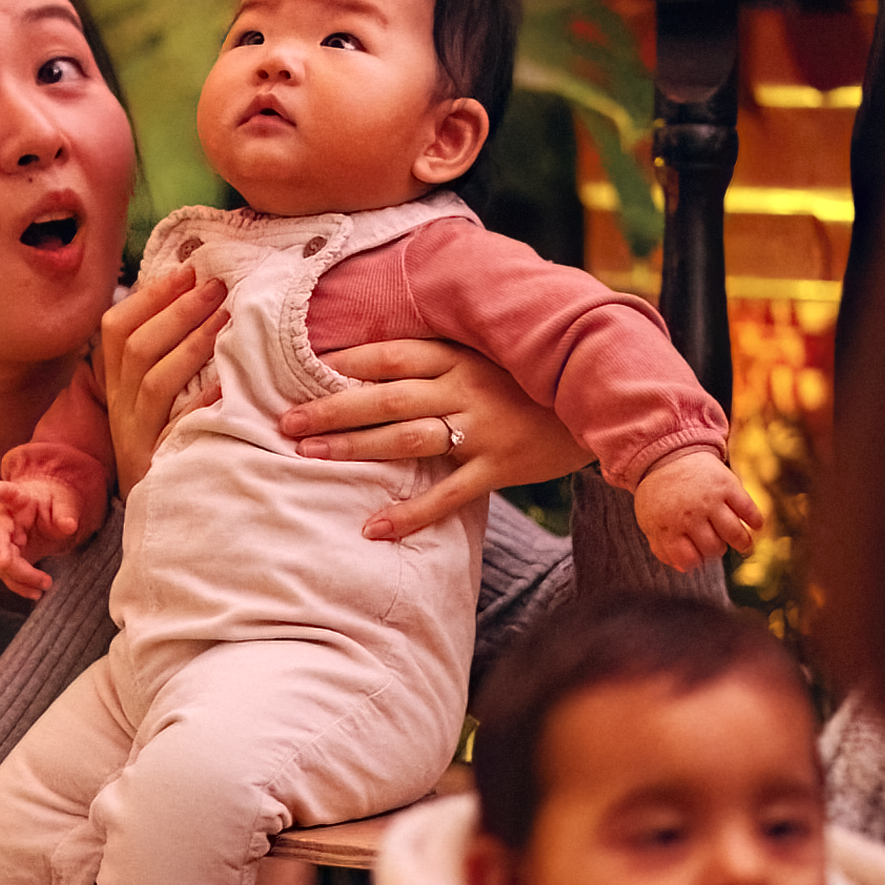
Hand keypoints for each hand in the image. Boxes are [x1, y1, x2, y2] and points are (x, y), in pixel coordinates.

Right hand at [0, 480, 83, 599]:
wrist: (46, 510)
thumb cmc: (52, 502)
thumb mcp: (64, 502)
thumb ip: (65, 512)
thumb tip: (69, 525)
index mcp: (18, 500)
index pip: (9, 494)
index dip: (2, 492)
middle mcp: (3, 520)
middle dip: (4, 557)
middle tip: (11, 565)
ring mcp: (3, 541)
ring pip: (1, 563)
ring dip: (19, 578)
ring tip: (44, 586)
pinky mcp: (8, 557)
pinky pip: (9, 575)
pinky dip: (21, 586)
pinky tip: (37, 594)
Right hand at [97, 263, 227, 495]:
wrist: (160, 520)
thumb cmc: (166, 448)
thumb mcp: (154, 403)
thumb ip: (165, 359)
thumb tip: (198, 301)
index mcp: (117, 386)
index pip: (117, 329)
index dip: (151, 297)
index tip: (188, 270)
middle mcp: (121, 408)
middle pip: (136, 348)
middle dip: (177, 311)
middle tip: (216, 285)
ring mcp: (136, 436)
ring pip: (154, 381)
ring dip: (191, 344)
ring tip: (226, 318)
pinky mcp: (157, 465)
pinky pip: (177, 428)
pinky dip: (200, 402)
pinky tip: (225, 384)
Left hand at [279, 339, 590, 541]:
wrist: (599, 406)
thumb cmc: (529, 382)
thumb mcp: (487, 356)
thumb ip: (438, 358)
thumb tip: (376, 362)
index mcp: (458, 357)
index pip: (390, 355)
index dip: (344, 362)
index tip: (298, 370)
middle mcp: (465, 388)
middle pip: (386, 396)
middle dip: (332, 408)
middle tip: (286, 421)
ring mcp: (482, 428)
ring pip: (408, 437)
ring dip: (356, 447)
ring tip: (310, 456)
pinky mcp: (500, 467)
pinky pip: (448, 494)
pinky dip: (410, 513)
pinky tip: (374, 529)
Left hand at [631, 451, 760, 572]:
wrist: (669, 455)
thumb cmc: (661, 494)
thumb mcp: (650, 521)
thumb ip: (663, 547)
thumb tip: (686, 570)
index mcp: (668, 526)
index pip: (690, 559)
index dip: (696, 563)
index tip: (699, 558)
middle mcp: (690, 515)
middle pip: (714, 547)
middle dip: (716, 551)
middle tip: (717, 547)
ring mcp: (710, 499)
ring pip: (733, 533)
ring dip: (743, 543)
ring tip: (745, 546)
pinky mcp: (727, 484)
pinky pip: (747, 508)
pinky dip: (755, 520)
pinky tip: (756, 526)